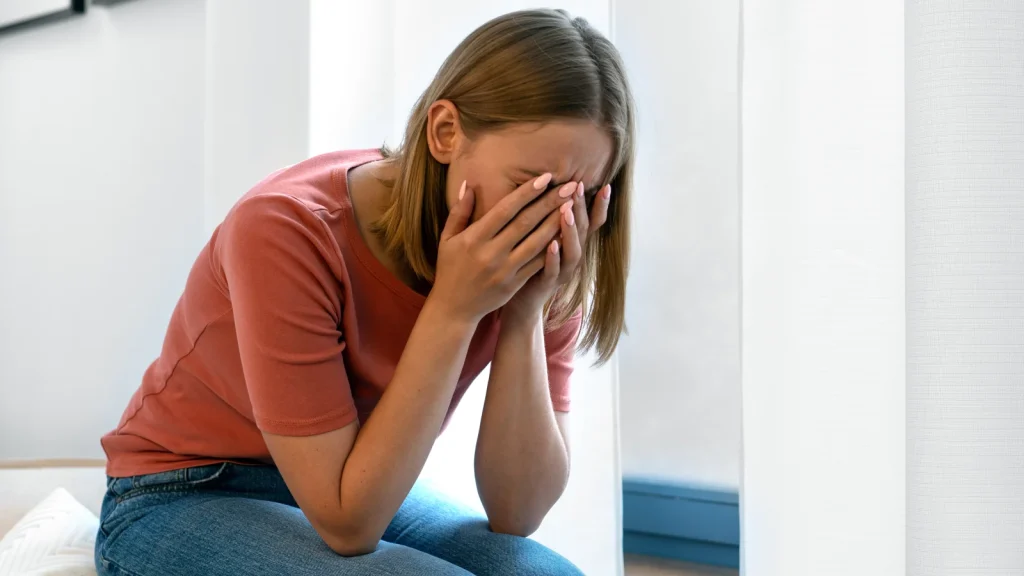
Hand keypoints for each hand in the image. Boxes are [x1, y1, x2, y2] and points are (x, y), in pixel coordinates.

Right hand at [427, 173, 575, 323]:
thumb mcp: (447, 239)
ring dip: (557, 223)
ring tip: (573, 206)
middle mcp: (491, 253)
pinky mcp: (514, 284)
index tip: (546, 178)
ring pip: (536, 242)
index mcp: (474, 238)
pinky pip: (537, 263)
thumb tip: (468, 184)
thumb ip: (459, 212)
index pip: (505, 210)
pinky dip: (553, 248)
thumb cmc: (449, 269)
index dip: (527, 193)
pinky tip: (566, 234)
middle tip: (570, 186)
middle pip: (526, 223)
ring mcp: (504, 270)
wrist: (453, 308)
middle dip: (550, 202)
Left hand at [504, 180, 612, 323]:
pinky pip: (553, 271)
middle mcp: (573, 257)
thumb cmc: (532, 262)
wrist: (522, 300)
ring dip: (570, 231)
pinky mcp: (547, 284)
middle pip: (583, 231)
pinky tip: (551, 244)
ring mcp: (562, 272)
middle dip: (582, 208)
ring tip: (566, 212)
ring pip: (573, 252)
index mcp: (574, 243)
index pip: (592, 222)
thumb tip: (554, 185)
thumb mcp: (545, 237)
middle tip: (578, 187)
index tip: (606, 185)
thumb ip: (552, 216)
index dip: (601, 206)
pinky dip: (553, 258)